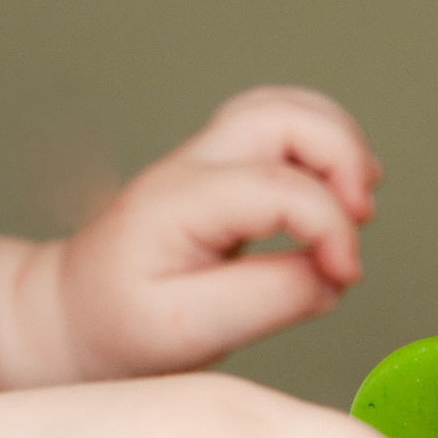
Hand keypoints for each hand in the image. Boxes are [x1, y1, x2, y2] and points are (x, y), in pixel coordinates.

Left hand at [0, 85, 380, 386]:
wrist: (73, 314)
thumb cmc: (120, 325)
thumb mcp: (190, 331)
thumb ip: (271, 299)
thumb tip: (333, 273)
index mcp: (180, 203)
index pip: (279, 186)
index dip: (332, 226)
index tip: (344, 274)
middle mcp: (194, 166)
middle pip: (284, 114)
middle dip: (344, 155)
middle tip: (363, 217)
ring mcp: (206, 158)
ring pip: (286, 106)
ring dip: (339, 142)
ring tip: (359, 200)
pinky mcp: (222, 168)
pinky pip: (280, 125)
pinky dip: (324, 144)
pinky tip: (340, 188)